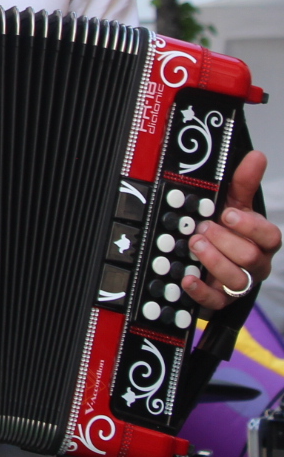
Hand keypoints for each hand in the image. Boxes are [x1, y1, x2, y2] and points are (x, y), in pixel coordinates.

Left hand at [186, 150, 279, 311]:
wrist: (211, 259)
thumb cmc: (228, 230)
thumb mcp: (235, 204)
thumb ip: (244, 182)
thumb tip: (257, 156)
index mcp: (261, 241)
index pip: (270, 236)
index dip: (250, 226)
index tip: (228, 213)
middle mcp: (255, 264)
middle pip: (250, 257)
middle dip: (224, 241)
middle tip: (202, 228)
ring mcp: (239, 283)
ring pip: (236, 279)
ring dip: (213, 260)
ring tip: (195, 244)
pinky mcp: (221, 299)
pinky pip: (215, 301)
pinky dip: (201, 289)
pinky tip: (187, 277)